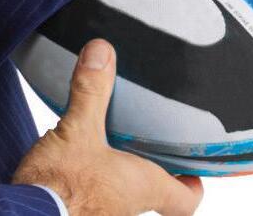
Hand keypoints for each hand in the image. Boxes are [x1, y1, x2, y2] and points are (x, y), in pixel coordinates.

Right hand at [13, 38, 202, 214]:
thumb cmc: (61, 187)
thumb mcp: (77, 130)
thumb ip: (91, 91)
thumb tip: (101, 53)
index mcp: (141, 186)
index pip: (184, 200)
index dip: (191, 186)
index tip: (191, 172)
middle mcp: (127, 208)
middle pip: (154, 197)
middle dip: (150, 174)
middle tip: (144, 147)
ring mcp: (103, 215)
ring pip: (123, 199)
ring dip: (118, 179)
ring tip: (106, 149)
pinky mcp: (77, 214)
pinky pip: (94, 202)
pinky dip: (91, 185)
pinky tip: (72, 165)